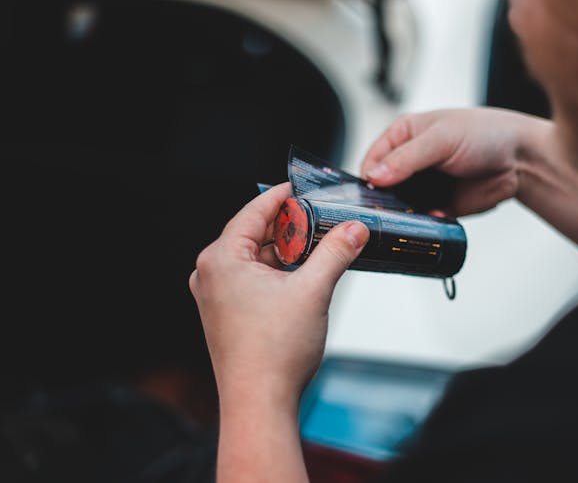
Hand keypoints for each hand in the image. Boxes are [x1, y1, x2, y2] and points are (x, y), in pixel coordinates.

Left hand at [189, 183, 369, 409]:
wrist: (259, 403)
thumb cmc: (273, 353)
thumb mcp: (313, 291)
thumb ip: (336, 252)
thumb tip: (354, 229)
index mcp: (221, 259)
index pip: (254, 211)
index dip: (282, 196)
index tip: (302, 187)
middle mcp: (211, 274)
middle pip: (255, 234)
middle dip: (291, 228)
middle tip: (323, 221)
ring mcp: (216, 296)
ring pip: (257, 258)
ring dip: (287, 253)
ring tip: (320, 250)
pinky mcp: (226, 313)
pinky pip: (252, 279)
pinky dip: (278, 273)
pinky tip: (304, 277)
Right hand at [362, 108, 552, 215]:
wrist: (520, 158)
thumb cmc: (485, 133)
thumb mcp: (441, 139)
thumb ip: (407, 158)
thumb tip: (375, 174)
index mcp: (402, 137)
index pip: (372, 161)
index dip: (370, 178)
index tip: (373, 192)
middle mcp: (409, 163)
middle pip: (381, 189)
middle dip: (384, 202)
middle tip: (391, 210)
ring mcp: (422, 186)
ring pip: (399, 208)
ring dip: (404, 215)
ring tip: (415, 214)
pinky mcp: (437, 206)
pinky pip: (421, 220)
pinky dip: (425, 223)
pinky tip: (436, 216)